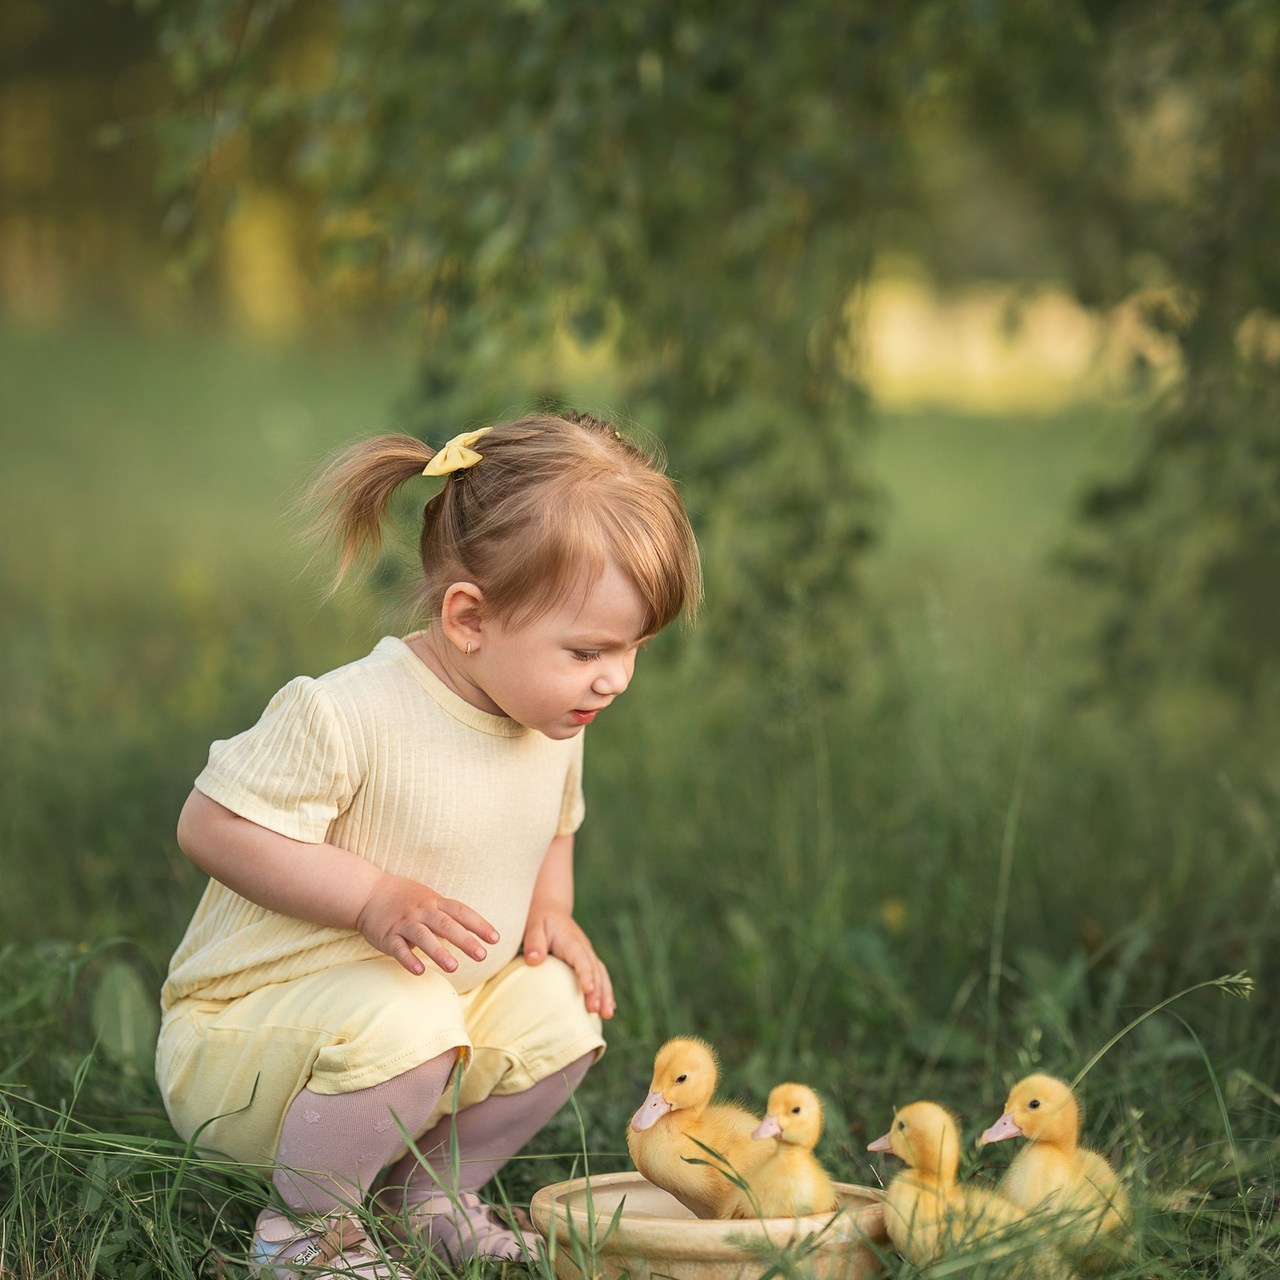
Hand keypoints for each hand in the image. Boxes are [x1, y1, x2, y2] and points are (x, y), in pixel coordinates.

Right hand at [356, 872, 499, 976]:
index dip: (479, 925)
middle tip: (482, 955)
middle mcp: (421, 911)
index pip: (462, 912)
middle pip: (446, 925)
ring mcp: (404, 923)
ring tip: (454, 967)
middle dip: (465, 940)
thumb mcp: (429, 899)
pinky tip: (420, 971)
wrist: (368, 892)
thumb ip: (448, 914)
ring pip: (423, 937)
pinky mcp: (387, 936)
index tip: (496, 939)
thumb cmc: (405, 898)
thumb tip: (474, 931)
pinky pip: (399, 948)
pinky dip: (409, 959)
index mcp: (435, 902)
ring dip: (438, 952)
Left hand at [523, 908, 615, 1018]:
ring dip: (606, 995)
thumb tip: (534, 961)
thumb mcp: (533, 926)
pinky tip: (607, 1009)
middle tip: (596, 1010)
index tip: (588, 990)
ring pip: (601, 975)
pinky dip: (605, 992)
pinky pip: (600, 977)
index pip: (582, 959)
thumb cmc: (539, 919)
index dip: (586, 974)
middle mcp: (584, 948)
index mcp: (571, 941)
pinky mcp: (586, 961)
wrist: (550, 908)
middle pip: (595, 970)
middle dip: (598, 991)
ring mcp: (587, 955)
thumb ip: (534, 942)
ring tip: (607, 1015)